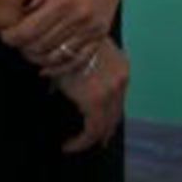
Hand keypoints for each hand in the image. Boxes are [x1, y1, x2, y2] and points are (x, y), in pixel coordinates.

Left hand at [0, 0, 131, 71]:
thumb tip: (24, 9)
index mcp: (64, 0)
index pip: (28, 32)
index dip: (10, 37)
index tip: (5, 33)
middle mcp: (80, 17)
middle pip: (39, 46)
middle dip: (21, 46)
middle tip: (16, 39)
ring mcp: (92, 27)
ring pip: (56, 56)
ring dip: (37, 56)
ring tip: (29, 47)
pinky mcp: (101, 32)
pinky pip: (79, 60)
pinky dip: (60, 68)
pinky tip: (46, 68)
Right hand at [53, 38, 128, 153]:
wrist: (64, 37)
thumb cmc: (66, 44)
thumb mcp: (78, 55)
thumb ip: (80, 71)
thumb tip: (60, 88)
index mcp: (121, 68)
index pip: (118, 100)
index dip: (110, 117)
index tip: (100, 129)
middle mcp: (121, 80)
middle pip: (115, 115)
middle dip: (104, 131)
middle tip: (91, 142)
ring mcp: (112, 90)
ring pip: (105, 124)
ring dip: (91, 138)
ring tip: (76, 144)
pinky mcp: (96, 100)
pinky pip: (92, 129)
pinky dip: (81, 141)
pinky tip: (69, 144)